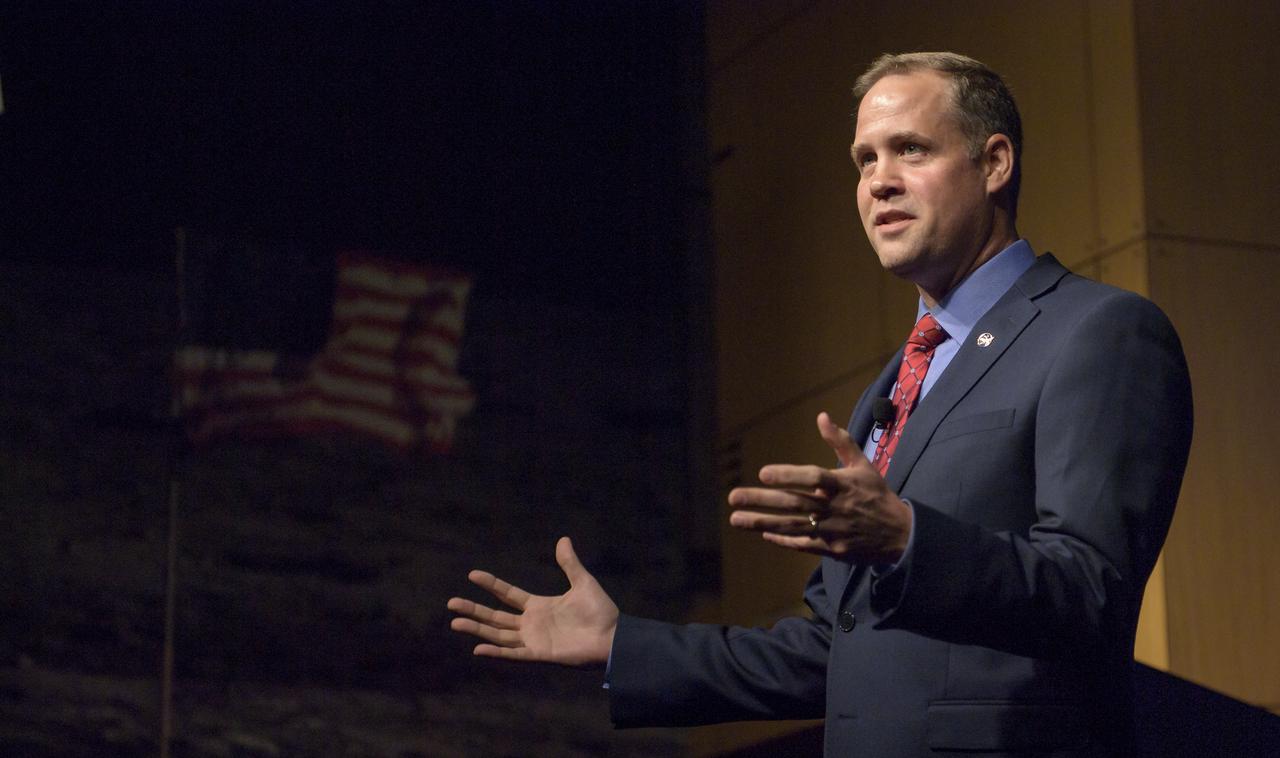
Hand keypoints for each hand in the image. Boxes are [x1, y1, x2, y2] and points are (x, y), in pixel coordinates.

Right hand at [447, 537, 617, 667]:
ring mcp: (534, 640)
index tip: (472, 574)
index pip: (508, 594)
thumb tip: (563, 539)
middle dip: (473, 609)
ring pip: (498, 634)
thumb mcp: (583, 582)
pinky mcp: (540, 654)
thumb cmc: (600, 612)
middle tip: (451, 603)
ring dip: (477, 629)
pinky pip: (513, 654)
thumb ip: (569, 563)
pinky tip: (478, 649)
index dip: (490, 584)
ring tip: (455, 622)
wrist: (613, 637)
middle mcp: (531, 623)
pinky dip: (496, 652)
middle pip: (495, 616)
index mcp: (539, 606)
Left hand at [727, 412, 911, 562]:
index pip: (812, 478)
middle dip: (761, 500)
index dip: (788, 475)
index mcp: (843, 485)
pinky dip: (783, 540)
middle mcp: (834, 508)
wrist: (900, 534)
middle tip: (733, 497)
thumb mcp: (863, 464)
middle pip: (794, 503)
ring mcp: (831, 530)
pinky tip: (763, 534)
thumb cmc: (876, 494)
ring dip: (762, 523)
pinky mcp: (831, 549)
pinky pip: (802, 544)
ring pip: (792, 526)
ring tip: (736, 519)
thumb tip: (821, 416)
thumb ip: (840, 441)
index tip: (763, 473)